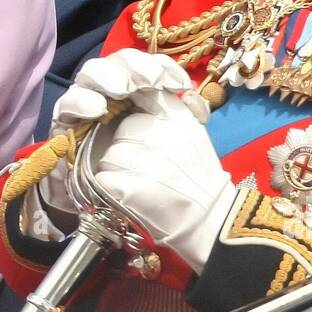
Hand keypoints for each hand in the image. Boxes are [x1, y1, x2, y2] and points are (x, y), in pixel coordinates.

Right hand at [44, 49, 208, 215]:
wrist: (106, 205)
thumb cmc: (140, 171)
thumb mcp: (165, 143)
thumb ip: (181, 120)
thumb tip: (195, 102)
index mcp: (136, 93)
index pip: (147, 66)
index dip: (163, 67)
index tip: (180, 85)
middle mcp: (110, 93)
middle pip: (117, 63)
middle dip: (134, 66)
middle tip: (149, 81)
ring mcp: (86, 105)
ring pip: (90, 75)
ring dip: (107, 76)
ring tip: (120, 89)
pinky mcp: (65, 123)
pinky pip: (67, 104)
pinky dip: (80, 101)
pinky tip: (96, 109)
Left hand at [89, 87, 235, 272]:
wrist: (209, 219)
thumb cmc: (200, 176)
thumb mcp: (193, 130)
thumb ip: (170, 108)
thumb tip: (143, 91)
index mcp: (176, 117)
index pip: (142, 97)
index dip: (137, 115)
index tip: (141, 132)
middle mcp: (157, 134)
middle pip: (121, 130)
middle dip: (126, 145)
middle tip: (145, 166)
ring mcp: (140, 160)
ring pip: (108, 155)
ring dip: (116, 168)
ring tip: (139, 182)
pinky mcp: (125, 186)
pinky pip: (103, 178)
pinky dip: (111, 188)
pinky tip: (130, 195)